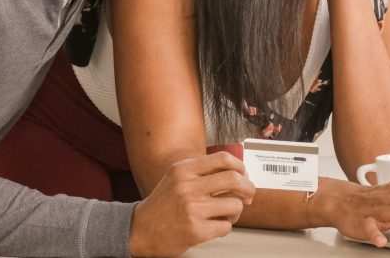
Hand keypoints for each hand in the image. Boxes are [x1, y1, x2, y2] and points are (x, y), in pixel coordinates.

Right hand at [128, 152, 255, 256]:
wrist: (141, 230)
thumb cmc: (163, 203)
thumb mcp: (177, 176)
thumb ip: (202, 169)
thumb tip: (237, 170)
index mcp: (184, 169)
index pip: (224, 159)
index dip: (241, 166)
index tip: (244, 174)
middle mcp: (188, 187)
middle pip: (234, 179)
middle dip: (248, 188)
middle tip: (249, 195)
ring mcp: (192, 209)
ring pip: (234, 205)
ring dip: (236, 211)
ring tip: (227, 213)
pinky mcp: (196, 231)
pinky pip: (226, 226)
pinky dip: (225, 226)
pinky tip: (214, 225)